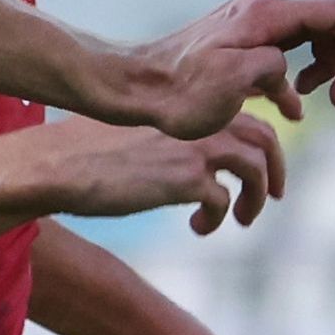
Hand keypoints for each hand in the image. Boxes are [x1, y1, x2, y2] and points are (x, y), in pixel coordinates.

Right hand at [11, 113, 287, 232]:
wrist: (59, 163)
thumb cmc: (86, 149)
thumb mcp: (139, 130)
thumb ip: (171, 137)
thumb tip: (187, 159)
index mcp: (191, 106)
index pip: (246, 115)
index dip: (260, 142)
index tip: (260, 166)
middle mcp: (201, 120)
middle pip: (264, 139)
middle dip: (274, 170)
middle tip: (272, 196)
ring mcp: (197, 147)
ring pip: (256, 170)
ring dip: (256, 198)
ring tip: (243, 220)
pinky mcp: (187, 180)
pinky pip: (223, 203)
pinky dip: (217, 219)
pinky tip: (197, 228)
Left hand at [94, 0, 334, 138]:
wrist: (137, 88)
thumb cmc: (179, 92)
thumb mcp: (233, 81)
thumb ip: (274, 66)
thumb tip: (289, 70)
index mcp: (267, 13)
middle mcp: (264, 9)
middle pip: (332, 21)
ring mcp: (254, 23)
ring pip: (314, 36)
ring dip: (327, 66)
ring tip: (317, 99)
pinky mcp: (244, 42)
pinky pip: (289, 51)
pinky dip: (300, 75)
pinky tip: (293, 106)